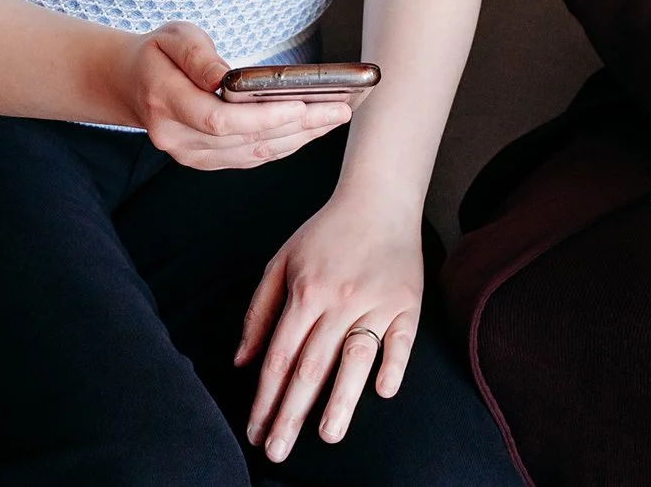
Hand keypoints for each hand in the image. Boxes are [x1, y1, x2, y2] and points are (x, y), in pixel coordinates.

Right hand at [122, 23, 358, 169]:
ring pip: (253, 154)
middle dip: (296, 126)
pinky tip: (311, 130)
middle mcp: (177, 138)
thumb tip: (225, 76)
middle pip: (245, 140)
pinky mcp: (207, 161)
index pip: (219, 120)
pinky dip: (284, 145)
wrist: (132, 84)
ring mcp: (191, 156)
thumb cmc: (158, 54)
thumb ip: (198, 56)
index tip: (301, 105)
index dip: (262, 117)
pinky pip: (251, 158)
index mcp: (165, 103)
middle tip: (339, 109)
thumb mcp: (173, 37)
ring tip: (335, 118)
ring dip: (298, 139)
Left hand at [236, 194, 424, 462]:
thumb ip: (259, 311)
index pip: (279, 357)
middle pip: (312, 367)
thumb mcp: (281, 262)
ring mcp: (376, 302)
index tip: (255, 433)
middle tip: (277, 452)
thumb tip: (242, 362)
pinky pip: (402, 339)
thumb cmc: (325, 233)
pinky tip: (383, 392)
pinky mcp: (408, 302)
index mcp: (305, 292)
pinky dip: (393, 364)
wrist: (379, 198)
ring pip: (355, 358)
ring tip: (327, 436)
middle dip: (291, 414)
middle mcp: (339, 300)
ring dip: (341, 400)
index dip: (265, 399)